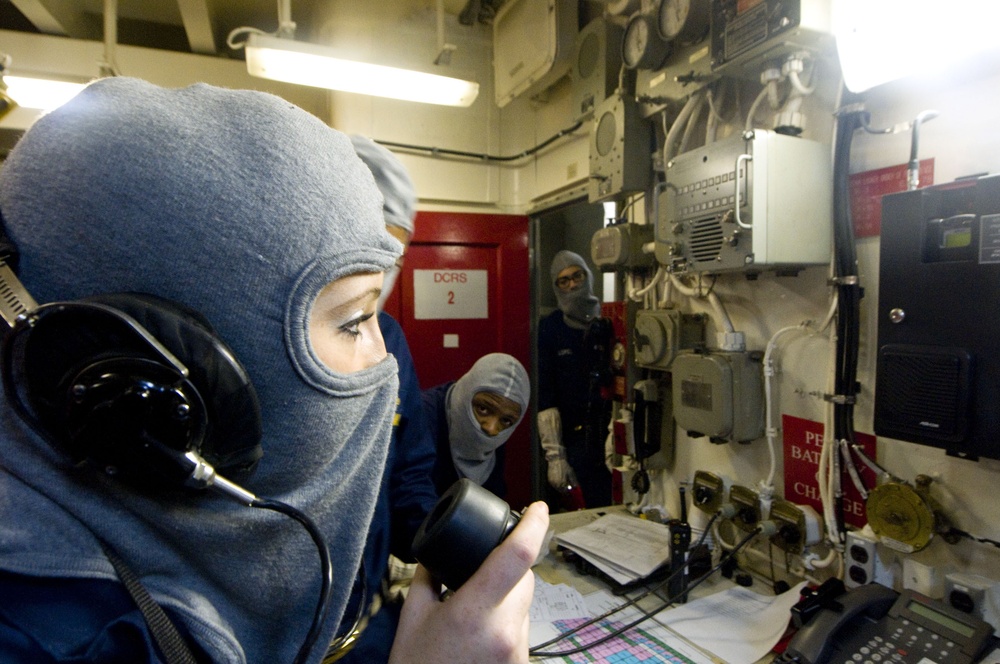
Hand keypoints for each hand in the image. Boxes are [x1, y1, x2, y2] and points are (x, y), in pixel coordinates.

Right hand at [388, 501, 549, 663]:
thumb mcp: (412, 619)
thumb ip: (428, 578)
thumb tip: (439, 554)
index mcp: (475, 610)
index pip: (519, 555)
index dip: (534, 524)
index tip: (537, 507)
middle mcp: (505, 630)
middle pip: (525, 578)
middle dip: (510, 566)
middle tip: (484, 569)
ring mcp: (517, 651)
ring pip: (525, 605)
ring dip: (507, 598)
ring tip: (472, 615)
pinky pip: (520, 631)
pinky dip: (505, 623)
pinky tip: (479, 636)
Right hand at [546, 457, 577, 492]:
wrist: (556, 460)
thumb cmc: (564, 466)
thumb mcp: (570, 473)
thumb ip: (573, 481)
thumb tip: (575, 487)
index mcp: (562, 483)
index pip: (565, 492)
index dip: (568, 494)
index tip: (570, 494)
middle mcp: (556, 484)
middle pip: (561, 491)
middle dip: (564, 492)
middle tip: (568, 491)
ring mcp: (552, 482)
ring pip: (557, 489)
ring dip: (560, 489)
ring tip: (564, 487)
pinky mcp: (549, 480)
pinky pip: (553, 485)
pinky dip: (556, 486)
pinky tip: (559, 483)